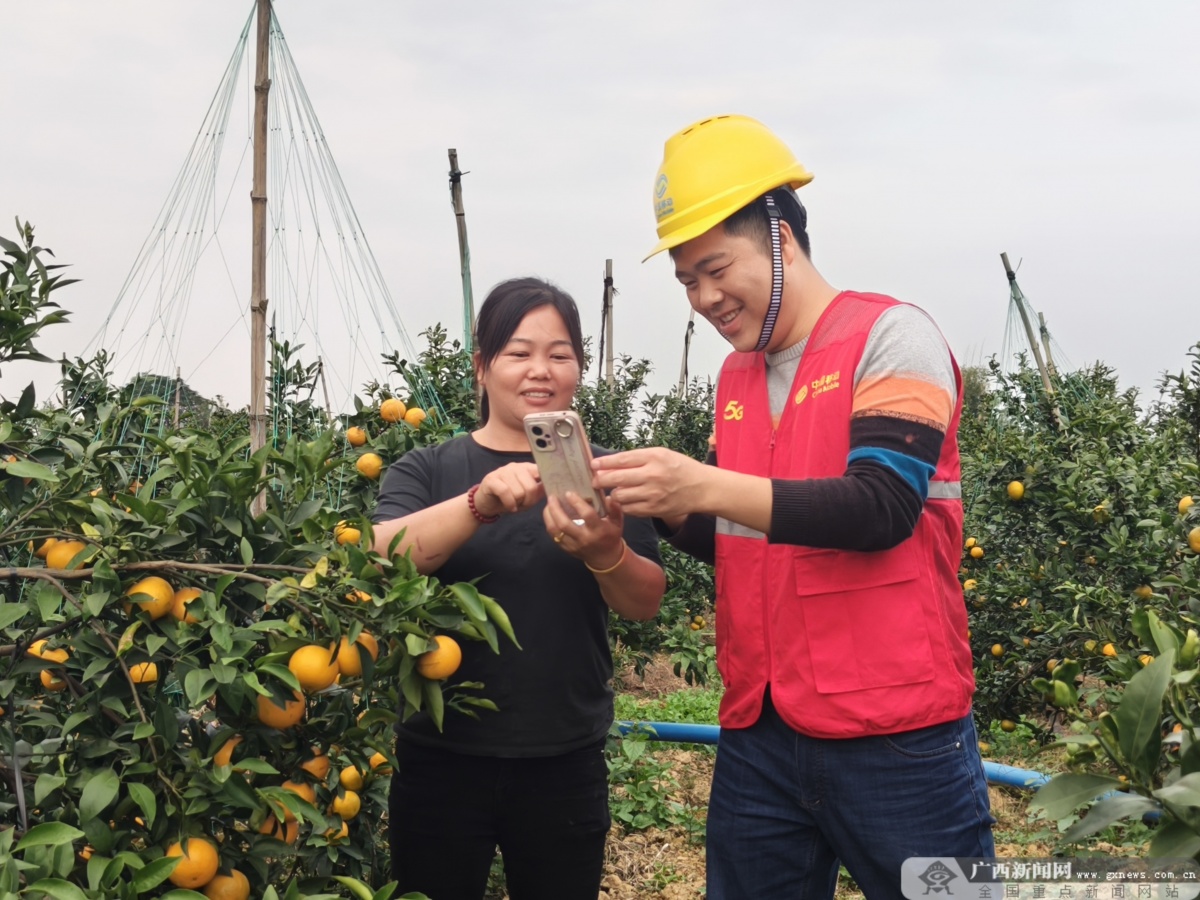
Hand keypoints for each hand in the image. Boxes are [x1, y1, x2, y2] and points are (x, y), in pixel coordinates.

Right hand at [474, 462, 544, 517]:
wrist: (486, 505)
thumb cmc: (509, 500)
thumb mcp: (527, 498)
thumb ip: (539, 491)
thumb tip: (551, 488)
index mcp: (526, 468)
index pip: (540, 471)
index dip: (545, 483)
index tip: (547, 491)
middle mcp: (515, 467)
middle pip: (531, 486)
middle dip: (528, 501)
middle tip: (522, 504)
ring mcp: (502, 472)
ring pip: (519, 491)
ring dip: (517, 503)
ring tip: (513, 504)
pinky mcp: (491, 479)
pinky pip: (505, 492)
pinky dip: (509, 503)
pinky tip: (509, 507)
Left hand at [543, 491, 624, 569]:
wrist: (605, 557)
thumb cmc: (611, 536)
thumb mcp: (617, 522)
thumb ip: (614, 508)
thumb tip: (608, 497)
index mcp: (598, 530)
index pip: (586, 515)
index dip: (577, 503)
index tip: (569, 493)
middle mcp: (584, 538)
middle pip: (564, 524)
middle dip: (555, 509)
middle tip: (552, 496)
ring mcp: (573, 545)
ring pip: (555, 531)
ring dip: (548, 516)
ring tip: (548, 504)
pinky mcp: (566, 548)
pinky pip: (553, 536)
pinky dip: (549, 523)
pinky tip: (549, 514)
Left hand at [591, 447, 707, 519]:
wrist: (701, 488)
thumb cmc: (679, 468)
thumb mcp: (661, 454)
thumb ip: (637, 458)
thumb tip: (610, 462)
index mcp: (654, 458)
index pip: (622, 459)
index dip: (604, 463)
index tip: (593, 464)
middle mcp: (653, 476)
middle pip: (617, 479)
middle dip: (601, 480)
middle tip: (595, 480)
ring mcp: (653, 495)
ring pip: (620, 496)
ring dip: (614, 493)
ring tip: (614, 490)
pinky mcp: (654, 510)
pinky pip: (629, 509)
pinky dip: (624, 505)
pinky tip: (625, 500)